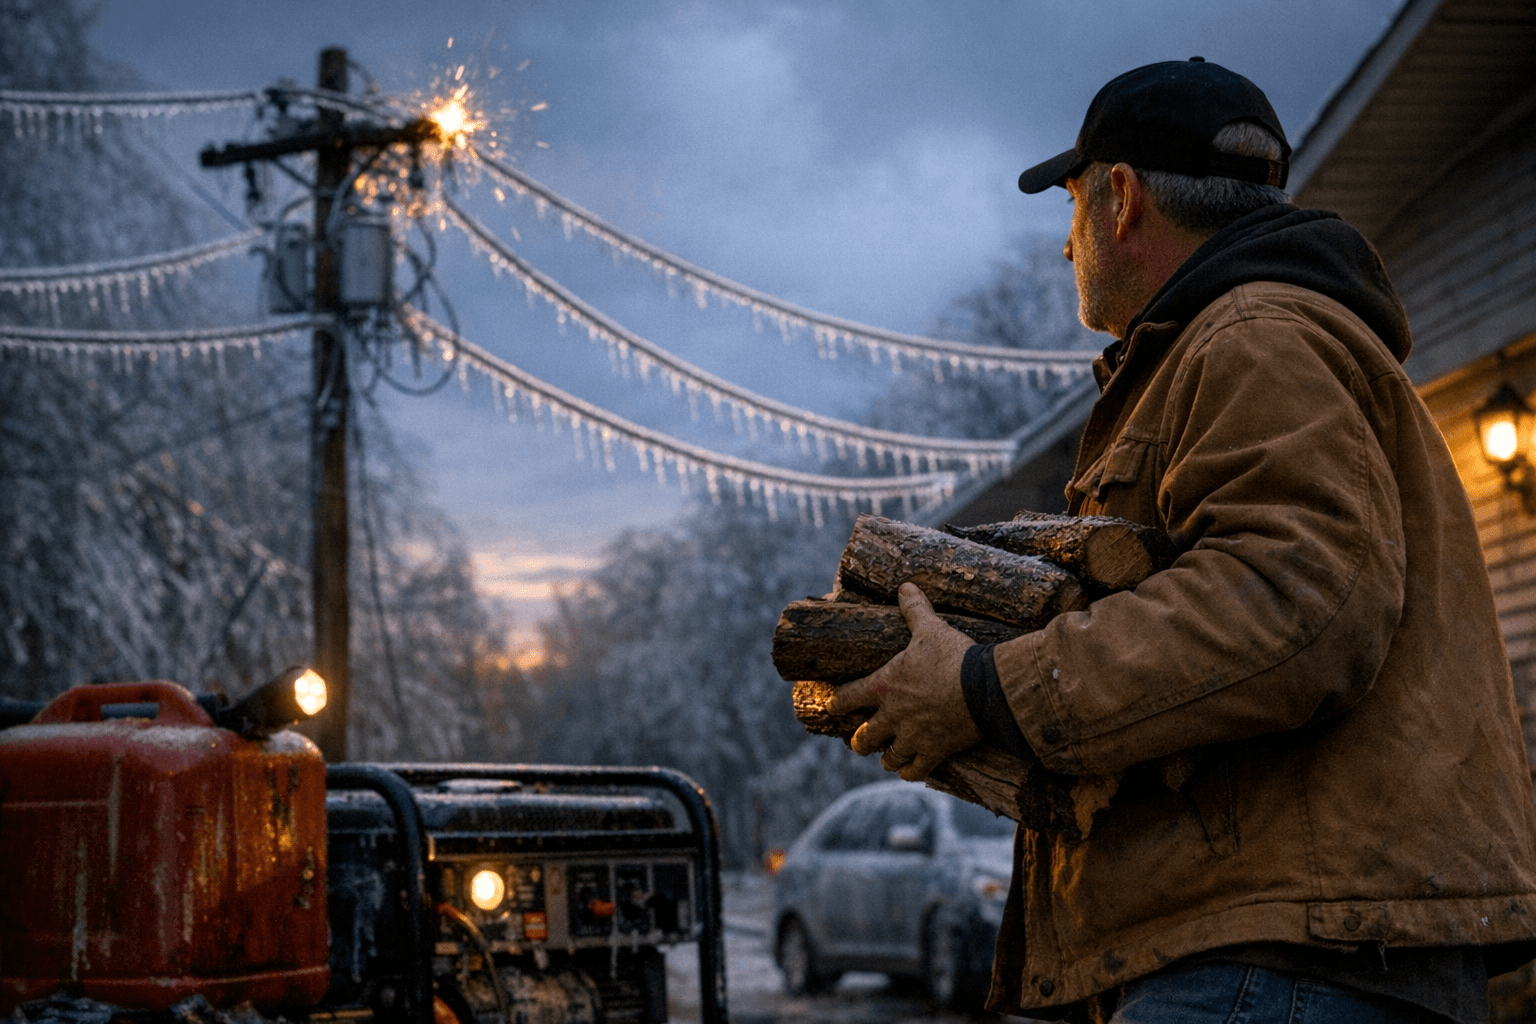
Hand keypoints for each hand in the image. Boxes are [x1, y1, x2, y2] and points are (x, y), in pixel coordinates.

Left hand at [829, 582, 980, 780]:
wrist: (984, 689)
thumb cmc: (953, 656)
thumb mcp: (930, 628)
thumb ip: (914, 609)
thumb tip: (905, 586)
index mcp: (884, 686)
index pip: (847, 698)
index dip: (837, 702)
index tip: (831, 705)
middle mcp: (892, 716)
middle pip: (864, 737)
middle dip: (860, 740)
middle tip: (859, 741)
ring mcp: (912, 737)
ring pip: (888, 757)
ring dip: (886, 757)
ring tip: (887, 757)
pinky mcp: (934, 752)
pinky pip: (915, 771)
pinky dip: (910, 771)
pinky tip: (910, 770)